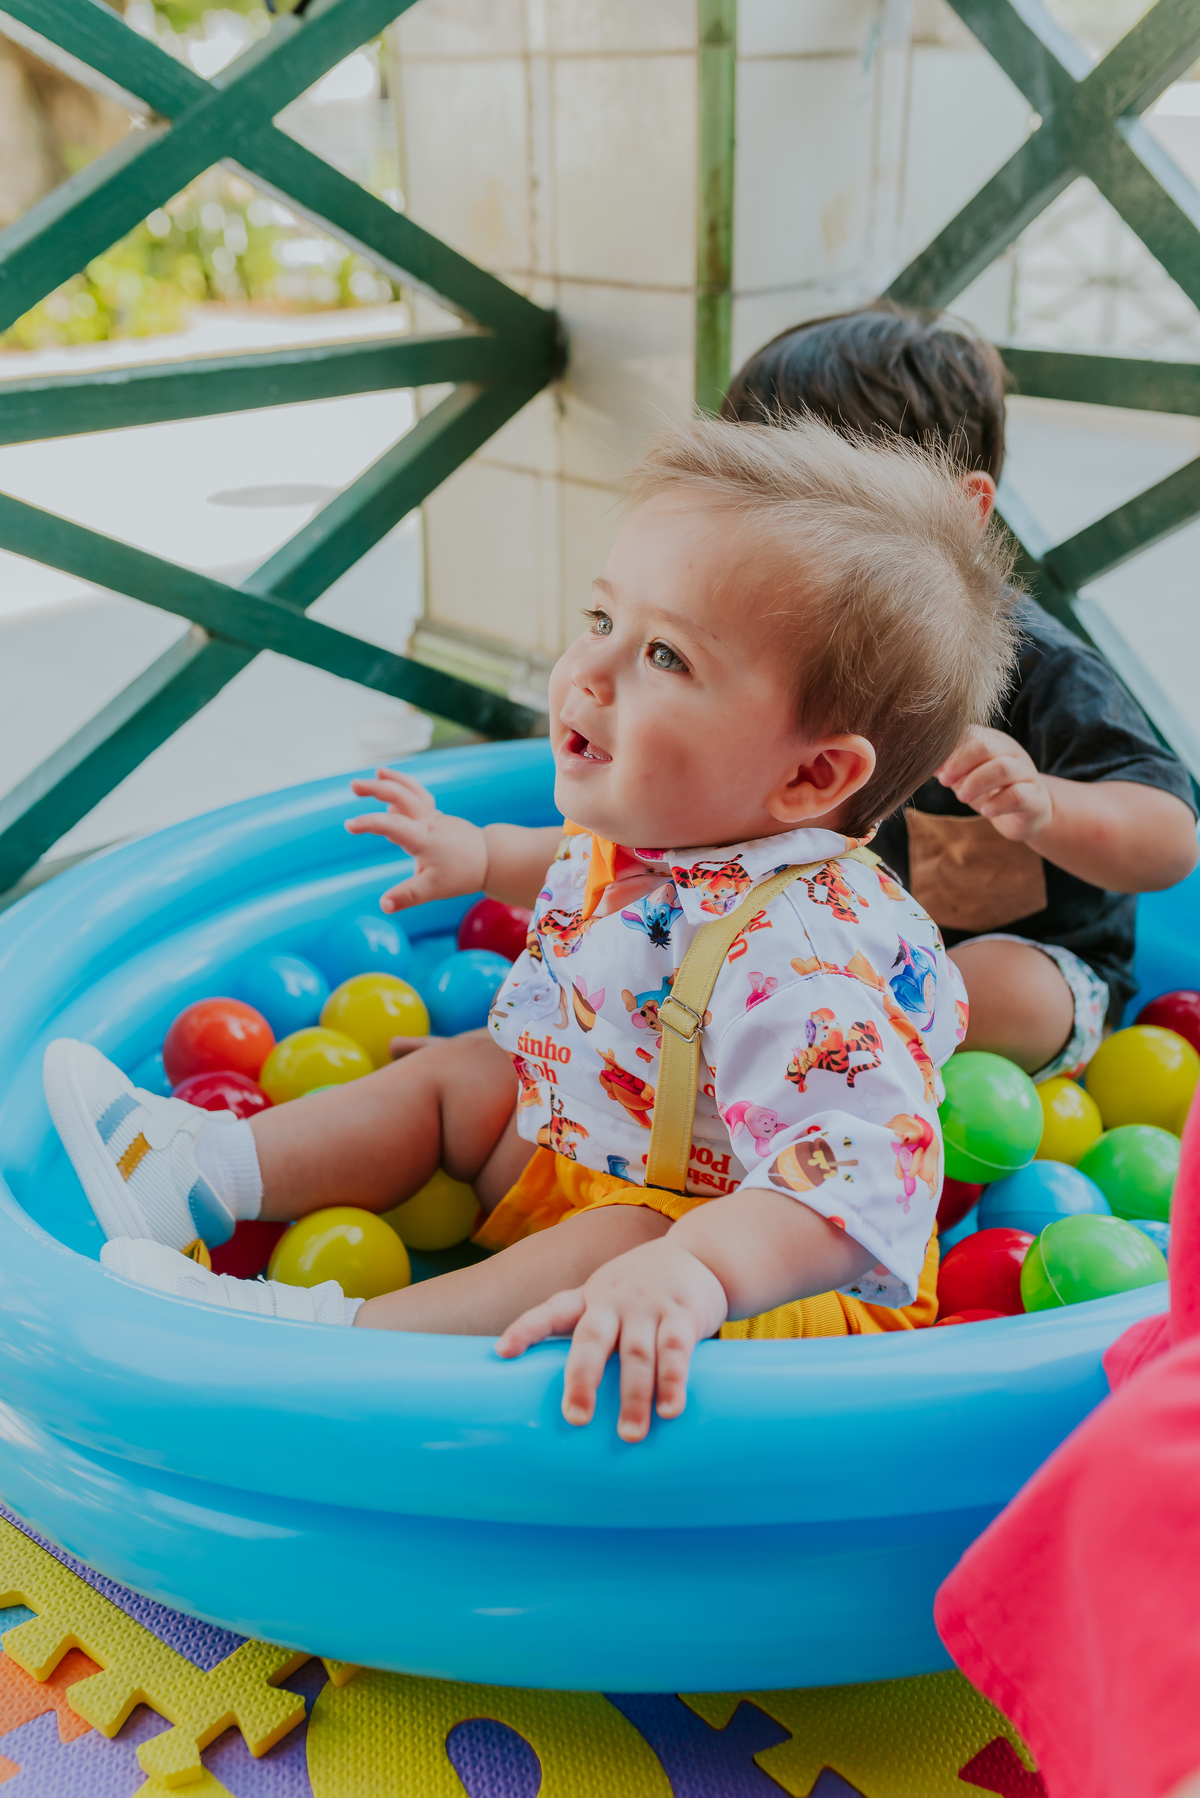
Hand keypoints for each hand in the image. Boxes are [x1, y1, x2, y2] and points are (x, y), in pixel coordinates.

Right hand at [345, 769, 487, 912]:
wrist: (491, 858)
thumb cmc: (461, 873)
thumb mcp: (432, 889)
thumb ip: (406, 896)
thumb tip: (384, 905)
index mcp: (422, 838)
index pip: (391, 824)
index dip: (368, 823)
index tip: (349, 825)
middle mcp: (427, 821)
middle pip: (401, 795)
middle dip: (376, 788)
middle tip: (354, 785)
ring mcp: (434, 817)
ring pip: (412, 791)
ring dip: (394, 780)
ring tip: (378, 772)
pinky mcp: (438, 818)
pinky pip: (419, 798)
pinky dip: (405, 791)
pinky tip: (393, 797)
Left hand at [495, 1240, 728, 1441]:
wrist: (703, 1253)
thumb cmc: (646, 1287)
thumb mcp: (611, 1295)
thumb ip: (593, 1332)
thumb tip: (568, 1395)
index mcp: (592, 1298)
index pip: (552, 1310)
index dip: (526, 1329)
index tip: (502, 1352)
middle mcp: (615, 1301)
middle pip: (592, 1340)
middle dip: (582, 1380)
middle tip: (575, 1419)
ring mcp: (649, 1307)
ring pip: (636, 1354)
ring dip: (633, 1396)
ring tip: (629, 1434)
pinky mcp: (684, 1314)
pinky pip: (676, 1350)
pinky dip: (673, 1381)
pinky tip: (669, 1409)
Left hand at [937, 728, 1052, 842]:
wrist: (1026, 812)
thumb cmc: (991, 789)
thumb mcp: (966, 776)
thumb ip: (946, 768)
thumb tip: (919, 763)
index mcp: (992, 741)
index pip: (970, 734)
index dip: (949, 750)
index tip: (932, 768)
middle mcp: (1011, 752)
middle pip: (986, 746)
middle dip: (960, 763)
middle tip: (945, 782)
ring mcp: (1026, 773)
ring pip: (1004, 768)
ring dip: (977, 782)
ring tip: (961, 797)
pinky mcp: (1035, 797)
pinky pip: (1018, 795)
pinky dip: (998, 803)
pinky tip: (985, 811)